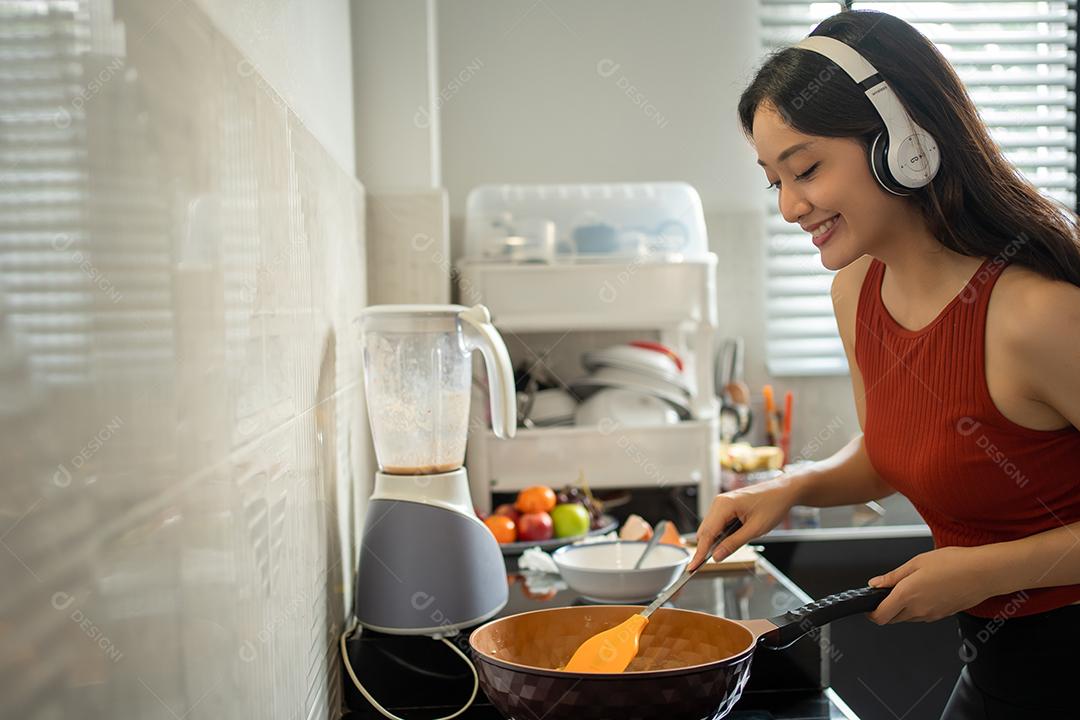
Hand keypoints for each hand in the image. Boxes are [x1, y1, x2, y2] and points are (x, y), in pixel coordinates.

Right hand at [691, 477, 799, 570]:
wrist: (783, 492)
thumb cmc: (772, 505)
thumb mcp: (754, 529)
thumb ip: (733, 543)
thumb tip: (716, 556)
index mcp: (723, 505)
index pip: (706, 533)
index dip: (699, 553)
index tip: (692, 568)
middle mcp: (719, 503)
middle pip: (705, 531)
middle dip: (707, 547)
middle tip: (709, 564)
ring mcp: (722, 504)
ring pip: (711, 528)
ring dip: (717, 540)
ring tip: (734, 544)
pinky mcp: (727, 507)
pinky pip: (718, 524)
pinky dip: (722, 534)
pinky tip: (735, 537)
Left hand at [866, 546, 1000, 623]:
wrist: (984, 573)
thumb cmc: (954, 563)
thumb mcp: (916, 562)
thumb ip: (893, 576)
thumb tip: (875, 584)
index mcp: (907, 595)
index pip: (880, 616)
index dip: (871, 612)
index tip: (869, 604)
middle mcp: (918, 609)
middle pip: (892, 619)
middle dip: (886, 608)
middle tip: (889, 591)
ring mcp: (931, 615)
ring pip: (907, 618)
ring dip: (902, 608)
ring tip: (911, 586)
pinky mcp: (942, 615)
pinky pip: (923, 616)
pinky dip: (918, 608)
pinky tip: (926, 590)